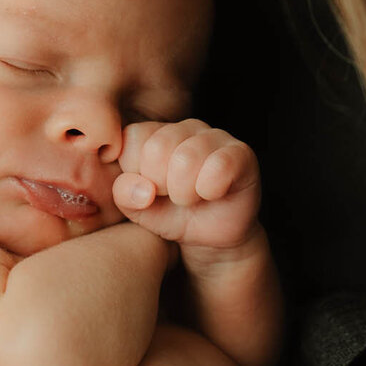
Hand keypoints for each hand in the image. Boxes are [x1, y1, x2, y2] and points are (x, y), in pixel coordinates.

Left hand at [114, 120, 259, 251]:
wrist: (212, 238)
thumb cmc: (173, 216)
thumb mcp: (140, 210)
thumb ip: (124, 195)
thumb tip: (141, 187)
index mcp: (153, 133)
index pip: (131, 140)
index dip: (136, 175)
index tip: (149, 190)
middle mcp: (183, 127)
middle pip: (157, 148)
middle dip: (160, 185)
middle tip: (173, 196)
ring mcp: (214, 136)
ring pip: (186, 158)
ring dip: (185, 193)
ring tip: (193, 198)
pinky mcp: (240, 153)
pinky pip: (218, 166)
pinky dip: (209, 190)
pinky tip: (214, 194)